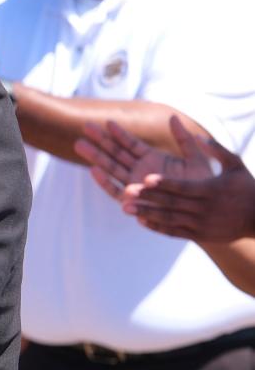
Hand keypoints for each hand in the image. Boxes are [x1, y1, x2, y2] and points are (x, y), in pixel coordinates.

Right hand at [74, 118, 193, 201]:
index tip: (107, 121)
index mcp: (153, 158)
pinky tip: (93, 170)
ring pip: (111, 168)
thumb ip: (183, 139)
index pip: (131, 143)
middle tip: (85, 126)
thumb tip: (172, 117)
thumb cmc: (203, 185)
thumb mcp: (196, 158)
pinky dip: (105, 182)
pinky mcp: (134, 201)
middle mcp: (140, 170)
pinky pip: (115, 191)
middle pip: (115, 153)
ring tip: (79, 144)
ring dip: (95, 156)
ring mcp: (135, 185)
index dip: (119, 132)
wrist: (203, 210)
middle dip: (100, 140)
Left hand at [122, 117, 254, 242]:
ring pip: (169, 219)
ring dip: (147, 213)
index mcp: (211, 190)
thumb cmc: (247, 188)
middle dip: (148, 197)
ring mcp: (201, 224)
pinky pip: (174, 232)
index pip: (183, 187)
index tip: (145, 178)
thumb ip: (216, 149)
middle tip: (127, 192)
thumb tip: (198, 134)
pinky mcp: (200, 235)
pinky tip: (141, 221)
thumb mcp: (235, 165)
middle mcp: (205, 208)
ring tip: (125, 207)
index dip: (164, 183)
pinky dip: (157, 227)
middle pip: (172, 203)